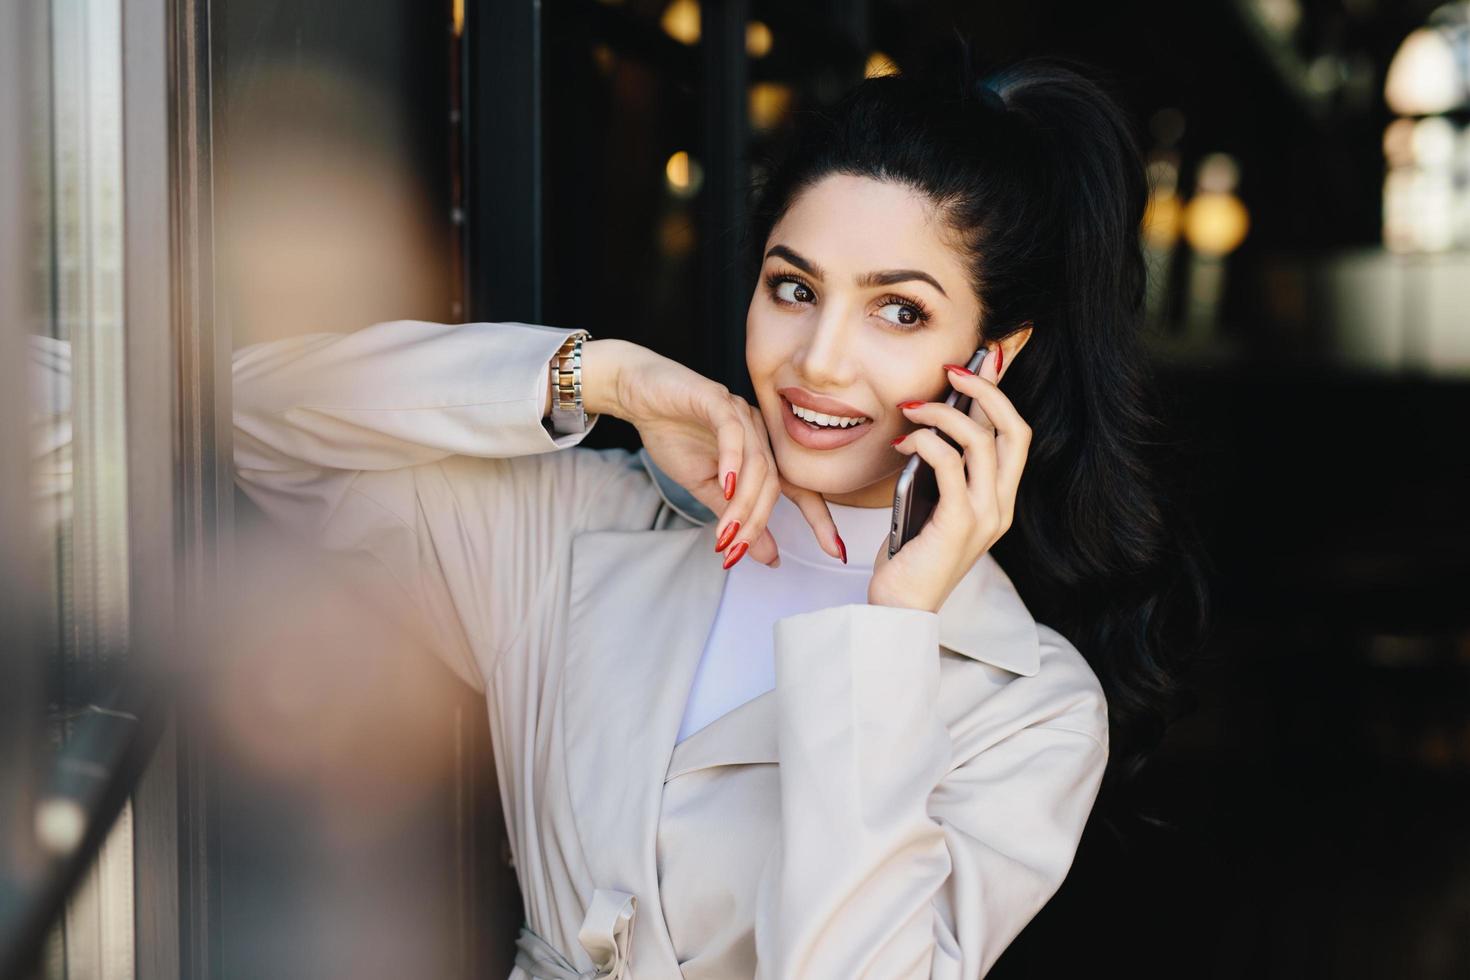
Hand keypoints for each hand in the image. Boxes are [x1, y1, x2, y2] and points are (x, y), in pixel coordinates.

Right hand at [610, 344, 839, 568]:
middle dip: (758, 522)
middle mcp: (758, 432)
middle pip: (773, 483)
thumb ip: (737, 519)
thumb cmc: (673, 435)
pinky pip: (733, 432)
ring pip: (756, 463)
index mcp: (760, 453)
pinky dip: (732, 460)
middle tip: (738, 550)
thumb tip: (769, 557)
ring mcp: (741, 414)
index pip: (798, 489)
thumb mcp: (706, 488)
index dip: (819, 519)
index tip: (835, 550)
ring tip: (727, 531)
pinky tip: (726, 484)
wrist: (638, 396)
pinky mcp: (717, 399)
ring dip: (743, 502)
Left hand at [866, 345, 1030, 610]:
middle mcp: (1001, 506)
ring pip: (980, 441)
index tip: (982, 361)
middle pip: (1013, 430)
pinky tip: (904, 443)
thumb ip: (942, 470)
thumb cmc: (911, 556)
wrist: (901, 609)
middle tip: (953, 370)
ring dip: (944, 414)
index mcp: (1000, 500)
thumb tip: (932, 422)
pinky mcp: (959, 523)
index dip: (1002, 394)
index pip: (1016, 435)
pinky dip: (926, 443)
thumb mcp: (932, 503)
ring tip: (910, 408)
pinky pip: (950, 466)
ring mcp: (985, 516)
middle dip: (986, 390)